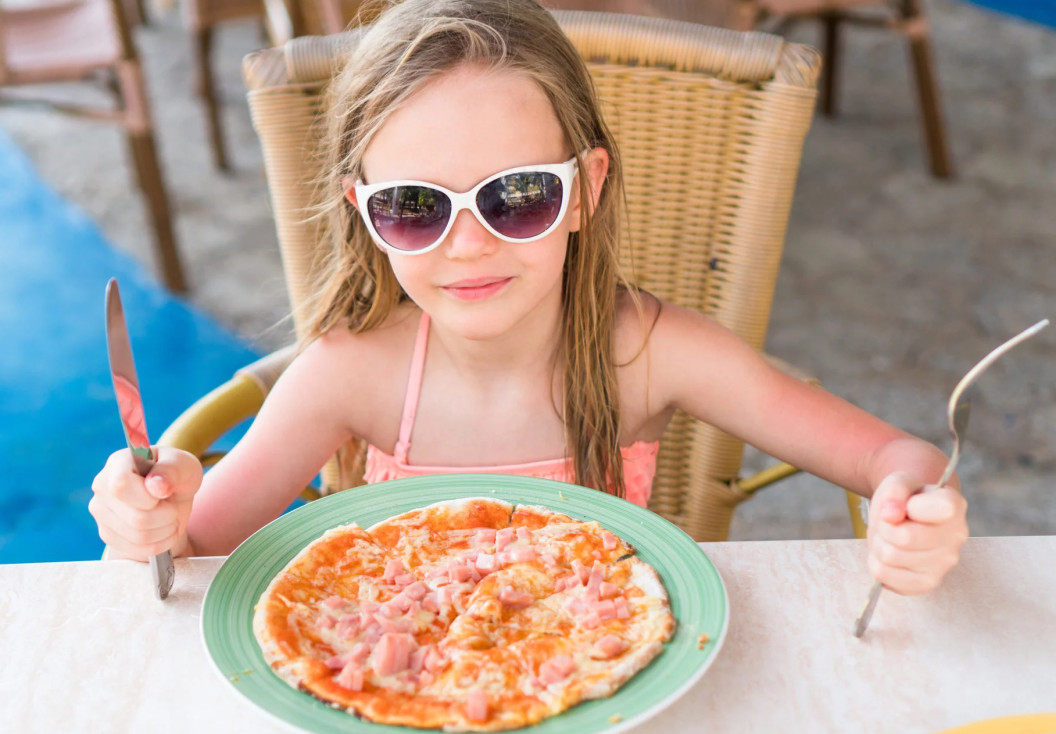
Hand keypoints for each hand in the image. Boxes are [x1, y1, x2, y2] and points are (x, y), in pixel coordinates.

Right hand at [89, 447, 202, 560]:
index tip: (165, 493)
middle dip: (167, 515)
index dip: (147, 497)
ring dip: (166, 530)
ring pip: (138, 536)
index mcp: (119, 462)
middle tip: (173, 507)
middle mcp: (102, 486)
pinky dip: (160, 543)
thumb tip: (156, 486)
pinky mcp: (107, 534)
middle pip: (135, 517)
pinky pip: (138, 550)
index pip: (121, 485)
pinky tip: (164, 531)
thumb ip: (172, 470)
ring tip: (170, 517)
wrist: (171, 498)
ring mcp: (101, 512)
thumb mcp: (184, 465)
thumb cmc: (177, 476)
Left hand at [867, 471, 967, 594]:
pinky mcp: (926, 583)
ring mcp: (944, 564)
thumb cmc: (904, 499)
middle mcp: (957, 537)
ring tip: (889, 537)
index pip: (941, 508)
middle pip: (904, 538)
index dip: (911, 506)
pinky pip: (884, 575)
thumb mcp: (898, 483)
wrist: (906, 519)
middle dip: (885, 527)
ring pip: (890, 557)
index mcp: (955, 506)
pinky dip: (876, 562)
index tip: (906, 505)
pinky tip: (889, 554)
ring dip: (879, 544)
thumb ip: (895, 490)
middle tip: (888, 522)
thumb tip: (890, 514)